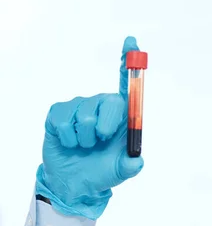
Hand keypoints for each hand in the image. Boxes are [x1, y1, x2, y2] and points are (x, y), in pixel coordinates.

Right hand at [35, 36, 144, 219]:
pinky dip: (69, 138)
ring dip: (85, 138)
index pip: (127, 84)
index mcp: (121, 115)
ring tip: (85, 146)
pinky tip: (70, 143)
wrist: (75, 183)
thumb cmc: (102, 171)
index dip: (129, 62)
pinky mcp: (59, 113)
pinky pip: (65, 121)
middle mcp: (101, 106)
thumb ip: (131, 166)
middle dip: (105, 126)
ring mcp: (79, 107)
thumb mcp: (121, 172)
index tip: (132, 42)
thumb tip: (138, 160)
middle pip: (107, 101)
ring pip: (85, 115)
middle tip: (101, 141)